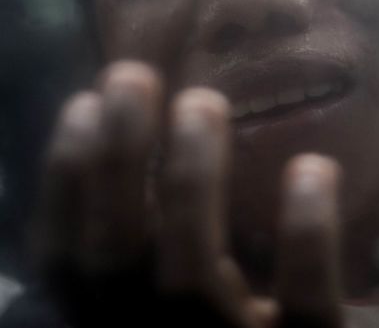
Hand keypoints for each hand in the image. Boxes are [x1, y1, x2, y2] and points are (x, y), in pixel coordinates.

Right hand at [33, 61, 341, 327]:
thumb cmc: (212, 321)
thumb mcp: (162, 287)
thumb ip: (145, 236)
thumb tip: (125, 124)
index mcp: (114, 322)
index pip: (64, 264)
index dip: (63, 182)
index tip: (84, 102)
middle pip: (115, 263)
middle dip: (114, 163)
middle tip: (134, 74)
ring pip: (190, 282)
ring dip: (189, 183)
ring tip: (202, 101)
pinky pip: (306, 312)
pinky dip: (307, 241)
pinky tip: (315, 168)